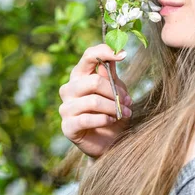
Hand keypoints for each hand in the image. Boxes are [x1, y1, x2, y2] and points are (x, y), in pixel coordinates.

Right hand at [58, 44, 132, 158]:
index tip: (124, 55)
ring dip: (113, 107)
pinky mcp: (67, 126)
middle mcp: (69, 89)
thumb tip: (113, 56)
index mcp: (80, 75)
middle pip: (93, 81)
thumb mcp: (116, 91)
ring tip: (124, 113)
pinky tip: (111, 121)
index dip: (105, 52)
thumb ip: (111, 75)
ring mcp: (66, 108)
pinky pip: (87, 119)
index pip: (88, 56)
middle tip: (128, 101)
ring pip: (93, 101)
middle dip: (115, 92)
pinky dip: (104, 119)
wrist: (110, 142)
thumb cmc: (112, 112)